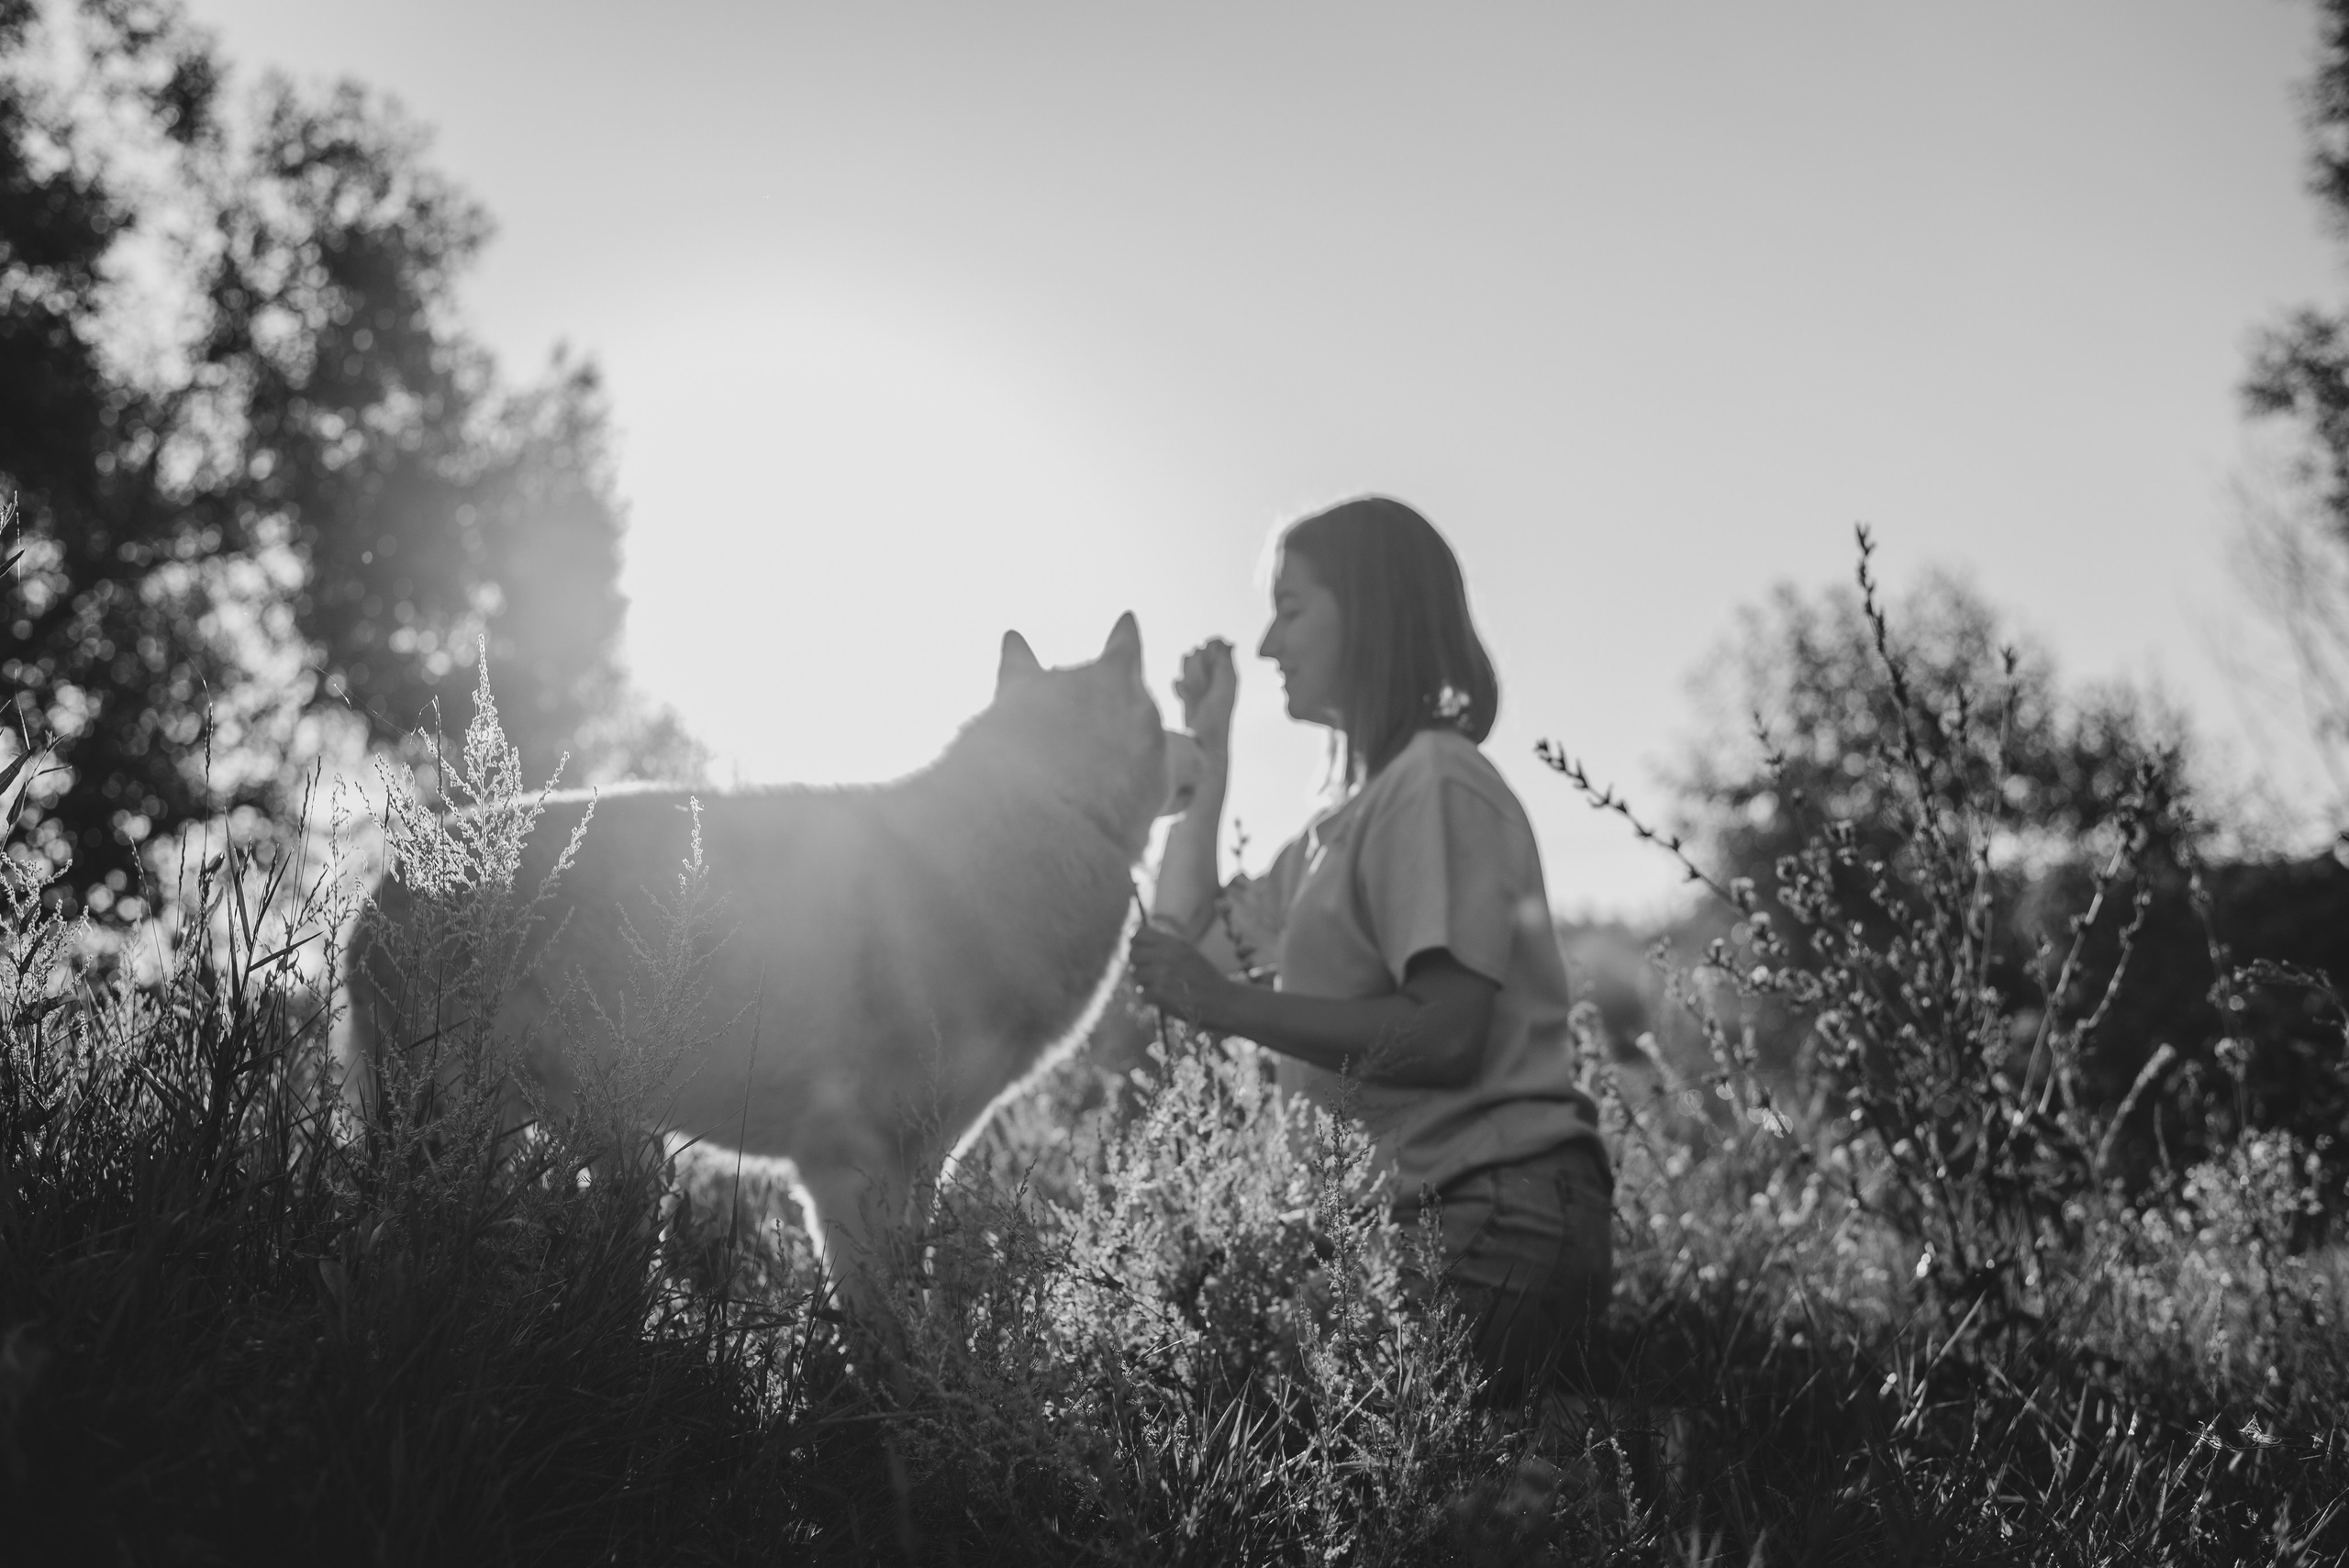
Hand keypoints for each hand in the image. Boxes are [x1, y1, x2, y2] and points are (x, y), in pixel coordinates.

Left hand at [1128, 922, 1233, 1028]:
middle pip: (1133, 955)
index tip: (1142, 952)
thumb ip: (1164, 946)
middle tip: (1153, 974)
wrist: (1222, 1001)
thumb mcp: (1188, 952)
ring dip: (1145, 983)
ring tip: (1163, 987)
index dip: (1136, 944)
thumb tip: (1136, 941)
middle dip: (1139, 965)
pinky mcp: (1159, 994)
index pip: (1138, 934)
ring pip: (1135, 975)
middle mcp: (1165, 955)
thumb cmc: (1205, 977)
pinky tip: (1165, 998)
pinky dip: (1151, 998)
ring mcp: (1160, 974)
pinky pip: (1142, 994)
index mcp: (1173, 943)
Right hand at [1172, 639, 1236, 754]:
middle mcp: (1214, 677)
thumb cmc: (1218, 715)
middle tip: (1200, 679)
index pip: (1218, 647)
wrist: (1205, 740)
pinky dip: (1181, 689)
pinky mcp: (1189, 696)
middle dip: (1196, 664)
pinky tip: (1183, 696)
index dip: (1209, 646)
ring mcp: (1201, 686)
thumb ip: (1224, 664)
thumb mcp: (1224, 687)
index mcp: (1227, 673)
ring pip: (1189, 668)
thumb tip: (1228, 642)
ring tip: (1192, 689)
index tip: (1202, 649)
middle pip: (1200, 655)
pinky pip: (1180, 684)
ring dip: (1188, 676)